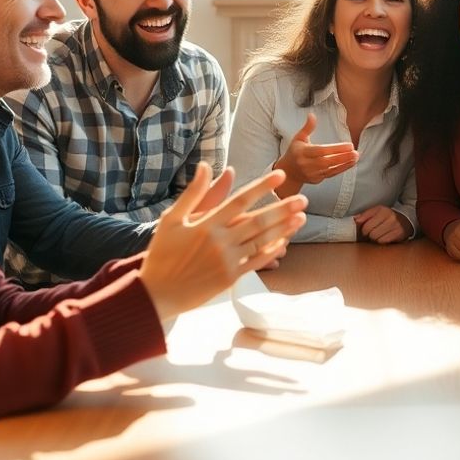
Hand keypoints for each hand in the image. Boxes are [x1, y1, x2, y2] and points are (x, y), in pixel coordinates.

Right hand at [142, 163, 306, 320]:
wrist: (156, 293)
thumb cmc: (162, 253)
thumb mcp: (171, 219)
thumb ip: (193, 193)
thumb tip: (205, 166)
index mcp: (206, 224)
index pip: (240, 200)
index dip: (262, 187)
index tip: (280, 176)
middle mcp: (220, 241)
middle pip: (258, 221)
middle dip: (283, 209)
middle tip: (303, 199)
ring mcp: (227, 261)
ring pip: (261, 241)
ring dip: (283, 229)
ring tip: (301, 218)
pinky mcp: (230, 278)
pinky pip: (256, 263)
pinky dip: (271, 252)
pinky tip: (284, 243)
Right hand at [273, 112, 357, 196]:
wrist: (288, 173)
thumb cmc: (294, 152)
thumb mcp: (298, 138)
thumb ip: (307, 128)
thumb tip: (312, 115)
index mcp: (302, 152)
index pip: (321, 150)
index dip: (336, 149)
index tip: (349, 145)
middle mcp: (307, 164)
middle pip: (327, 161)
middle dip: (342, 157)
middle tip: (355, 152)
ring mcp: (312, 173)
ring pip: (331, 169)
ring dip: (345, 163)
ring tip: (356, 157)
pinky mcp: (316, 179)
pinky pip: (331, 174)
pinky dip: (341, 169)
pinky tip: (350, 163)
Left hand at [354, 205, 411, 243]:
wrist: (405, 221)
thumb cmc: (388, 217)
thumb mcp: (376, 212)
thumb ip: (365, 215)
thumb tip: (355, 220)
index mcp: (382, 210)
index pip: (365, 224)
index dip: (363, 229)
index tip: (365, 229)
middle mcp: (390, 216)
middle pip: (370, 232)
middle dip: (369, 234)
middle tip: (372, 232)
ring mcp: (395, 225)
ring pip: (376, 238)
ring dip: (375, 238)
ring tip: (379, 234)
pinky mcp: (399, 233)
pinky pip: (383, 241)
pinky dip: (382, 241)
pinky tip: (384, 237)